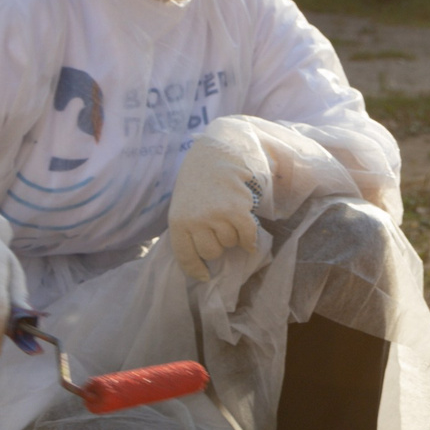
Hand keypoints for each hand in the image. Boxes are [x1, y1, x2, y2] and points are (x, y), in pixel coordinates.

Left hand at [169, 120, 269, 280]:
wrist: (215, 152)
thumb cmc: (197, 181)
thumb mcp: (183, 205)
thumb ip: (190, 230)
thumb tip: (203, 261)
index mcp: (177, 222)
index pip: (186, 256)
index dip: (196, 270)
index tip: (204, 277)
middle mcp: (195, 221)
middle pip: (212, 252)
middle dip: (218, 244)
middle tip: (219, 229)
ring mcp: (216, 215)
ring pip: (230, 242)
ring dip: (233, 235)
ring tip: (230, 218)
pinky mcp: (237, 209)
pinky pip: (247, 235)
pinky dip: (251, 241)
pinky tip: (251, 242)